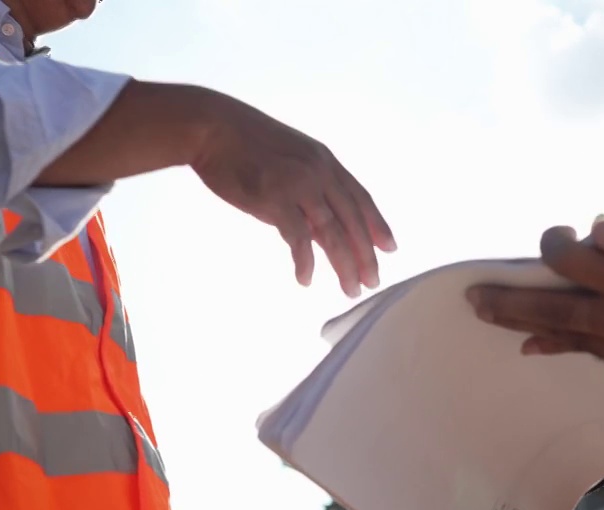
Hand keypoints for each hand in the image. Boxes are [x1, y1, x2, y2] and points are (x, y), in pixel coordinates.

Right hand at [189, 90, 395, 297]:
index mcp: (325, 161)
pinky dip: (305, 262)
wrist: (213, 127)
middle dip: (366, 255)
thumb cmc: (244, 144)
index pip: (361, 198)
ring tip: (350, 289)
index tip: (390, 249)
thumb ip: (308, 190)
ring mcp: (299, 186)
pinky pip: (298, 239)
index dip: (378, 225)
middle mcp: (319, 173)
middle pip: (353, 221)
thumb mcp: (289, 159)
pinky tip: (306, 279)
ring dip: (344, 266)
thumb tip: (316, 228)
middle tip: (372, 282)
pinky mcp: (276, 200)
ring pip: (332, 234)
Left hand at [466, 216, 603, 378]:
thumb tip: (598, 227)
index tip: (559, 231)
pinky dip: (557, 344)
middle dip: (508, 301)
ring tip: (488, 315)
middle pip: (552, 310)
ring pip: (564, 334)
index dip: (555, 244)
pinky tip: (534, 345)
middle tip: (471, 298)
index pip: (573, 263)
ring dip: (522, 322)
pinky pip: (587, 352)